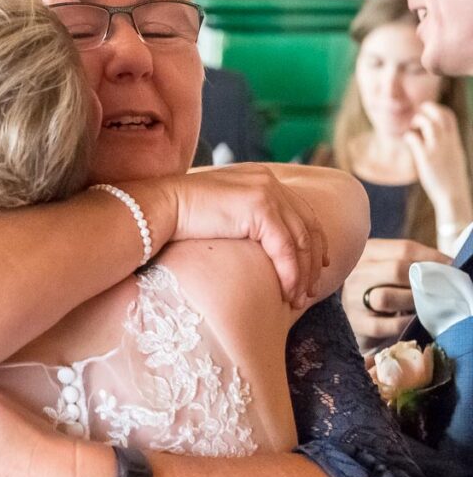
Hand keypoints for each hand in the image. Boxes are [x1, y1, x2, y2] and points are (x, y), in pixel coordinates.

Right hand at [159, 163, 328, 307]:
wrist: (161, 206)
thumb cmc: (180, 215)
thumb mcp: (222, 211)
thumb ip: (243, 218)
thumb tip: (255, 243)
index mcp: (261, 178)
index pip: (300, 211)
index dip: (313, 242)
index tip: (315, 268)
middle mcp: (268, 181)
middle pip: (308, 225)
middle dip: (312, 262)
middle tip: (311, 290)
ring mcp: (266, 192)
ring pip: (301, 240)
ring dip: (302, 274)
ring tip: (298, 298)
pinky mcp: (259, 208)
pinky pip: (285, 249)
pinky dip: (290, 274)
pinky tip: (286, 293)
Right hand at [343, 238, 448, 351]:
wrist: (358, 314)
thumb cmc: (381, 287)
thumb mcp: (389, 266)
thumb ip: (413, 261)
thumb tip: (449, 263)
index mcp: (366, 253)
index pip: (404, 248)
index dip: (432, 258)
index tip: (450, 266)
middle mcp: (355, 273)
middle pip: (395, 270)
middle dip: (423, 281)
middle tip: (438, 289)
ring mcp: (352, 298)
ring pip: (385, 297)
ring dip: (412, 301)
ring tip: (424, 304)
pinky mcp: (358, 323)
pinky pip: (387, 324)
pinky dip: (406, 322)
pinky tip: (414, 319)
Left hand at [405, 102, 472, 225]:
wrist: (453, 196)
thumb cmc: (451, 179)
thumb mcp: (453, 158)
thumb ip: (446, 146)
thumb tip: (434, 141)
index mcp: (455, 141)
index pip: (449, 116)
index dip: (437, 110)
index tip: (427, 114)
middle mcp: (448, 142)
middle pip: (440, 114)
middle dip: (428, 109)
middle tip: (417, 115)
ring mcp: (437, 150)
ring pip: (429, 123)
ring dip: (418, 121)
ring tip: (412, 128)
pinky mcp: (426, 159)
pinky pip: (415, 139)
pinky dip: (409, 136)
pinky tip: (407, 140)